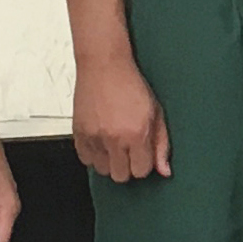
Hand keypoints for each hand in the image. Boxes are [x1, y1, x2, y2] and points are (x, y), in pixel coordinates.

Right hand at [74, 50, 170, 182]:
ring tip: (113, 143)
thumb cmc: (130, 84)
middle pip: (120, 176)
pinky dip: (93, 155)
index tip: (142, 154)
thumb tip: (164, 171)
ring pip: (102, 170)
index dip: (143, 164)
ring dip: (109, 161)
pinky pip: (85, 160)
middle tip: (128, 149)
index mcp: (137, 133)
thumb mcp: (156, 113)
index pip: (141, 171)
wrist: (104, 65)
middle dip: (127, 166)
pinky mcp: (78, 133)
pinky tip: (101, 140)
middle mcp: (114, 138)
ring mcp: (94, 137)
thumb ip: (161, 145)